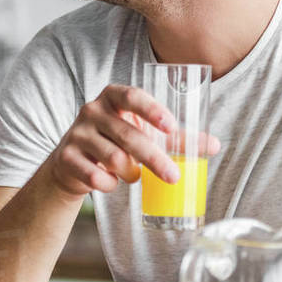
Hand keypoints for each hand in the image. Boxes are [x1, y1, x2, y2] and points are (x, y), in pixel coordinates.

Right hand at [42, 85, 220, 197]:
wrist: (71, 162)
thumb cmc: (115, 142)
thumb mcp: (141, 133)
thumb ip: (174, 138)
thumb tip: (214, 144)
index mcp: (112, 97)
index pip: (132, 96)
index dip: (151, 110)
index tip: (170, 126)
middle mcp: (92, 110)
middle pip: (128, 134)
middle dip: (154, 158)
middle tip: (173, 177)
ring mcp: (77, 133)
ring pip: (114, 158)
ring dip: (130, 172)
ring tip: (133, 174)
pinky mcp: (66, 157)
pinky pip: (96, 176)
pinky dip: (109, 184)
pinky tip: (110, 181)